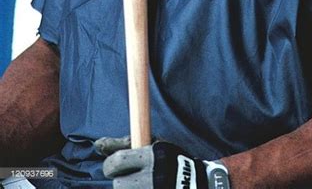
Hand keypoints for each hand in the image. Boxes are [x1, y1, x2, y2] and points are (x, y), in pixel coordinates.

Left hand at [95, 136, 230, 188]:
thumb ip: (124, 143)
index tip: (115, 167)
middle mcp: (152, 177)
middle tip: (129, 181)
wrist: (197, 184)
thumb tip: (97, 144)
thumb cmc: (170, 160)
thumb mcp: (153, 144)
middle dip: (121, 183)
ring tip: (139, 186)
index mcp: (151, 158)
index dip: (111, 165)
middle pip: (118, 186)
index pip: (116, 162)